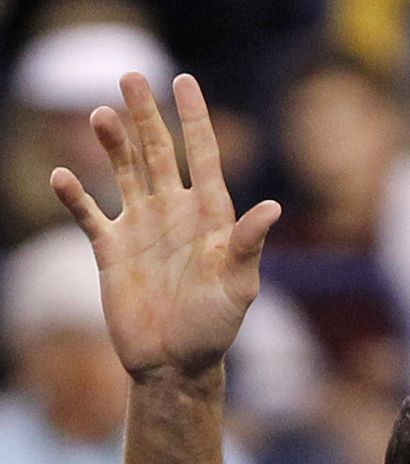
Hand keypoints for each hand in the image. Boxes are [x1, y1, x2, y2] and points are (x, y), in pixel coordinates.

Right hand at [49, 72, 279, 381]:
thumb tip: (272, 208)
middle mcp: (174, 215)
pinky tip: (61, 176)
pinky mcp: (111, 251)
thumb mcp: (239, 287)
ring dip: (111, 144)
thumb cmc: (216, 329)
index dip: (194, 119)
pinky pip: (88, 215)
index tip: (184, 81)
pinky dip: (74, 196)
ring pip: (123, 173)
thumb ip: (248, 245)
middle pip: (157, 153)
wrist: (176, 365)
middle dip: (146, 116)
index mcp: (210, 218)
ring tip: (101, 115)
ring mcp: (141, 229)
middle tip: (130, 76)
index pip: (203, 157)